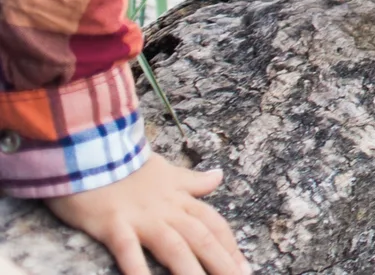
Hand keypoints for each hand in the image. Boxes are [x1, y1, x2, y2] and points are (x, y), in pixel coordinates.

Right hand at [44, 153, 246, 274]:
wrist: (91, 151)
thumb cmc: (127, 166)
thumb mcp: (167, 171)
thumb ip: (192, 181)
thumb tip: (219, 176)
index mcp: (180, 199)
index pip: (214, 225)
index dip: (230, 247)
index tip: (244, 268)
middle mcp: (168, 210)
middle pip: (202, 239)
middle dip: (222, 263)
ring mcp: (142, 218)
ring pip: (174, 247)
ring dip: (191, 271)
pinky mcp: (114, 224)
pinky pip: (128, 250)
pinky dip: (138, 269)